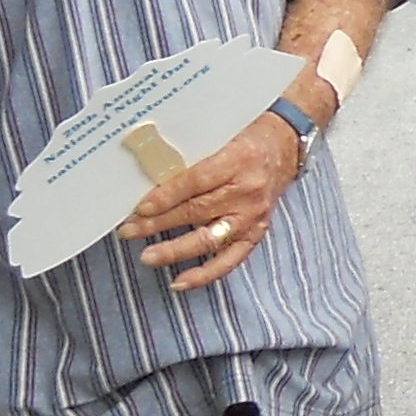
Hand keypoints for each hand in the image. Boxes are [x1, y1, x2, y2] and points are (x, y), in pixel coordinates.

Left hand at [120, 106, 305, 293]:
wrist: (287, 144)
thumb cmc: (249, 136)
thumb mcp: (221, 134)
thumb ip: (191, 155)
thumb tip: (147, 176)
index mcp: (238, 159)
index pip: (196, 181)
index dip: (166, 197)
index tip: (139, 208)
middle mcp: (248, 191)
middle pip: (197, 211)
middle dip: (158, 224)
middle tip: (129, 231)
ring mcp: (253, 215)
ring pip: (210, 238)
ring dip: (175, 250)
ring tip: (148, 256)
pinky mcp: (257, 231)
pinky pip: (231, 258)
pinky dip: (206, 273)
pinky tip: (181, 281)